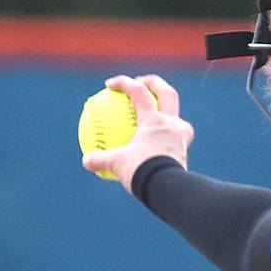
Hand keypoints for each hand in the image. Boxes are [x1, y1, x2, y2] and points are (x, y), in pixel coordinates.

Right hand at [81, 74, 194, 192]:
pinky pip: (176, 138)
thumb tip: (86, 161)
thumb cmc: (142, 171)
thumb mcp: (118, 164)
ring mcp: (181, 137)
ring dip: (167, 113)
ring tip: (153, 116)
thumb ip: (101, 159)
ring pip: (178, 117)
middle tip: (142, 83)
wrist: (168, 187)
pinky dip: (166, 136)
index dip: (124, 83)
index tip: (109, 85)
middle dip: (155, 84)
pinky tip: (155, 144)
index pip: (139, 92)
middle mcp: (171, 124)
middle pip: (168, 93)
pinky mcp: (184, 152)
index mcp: (154, 120)